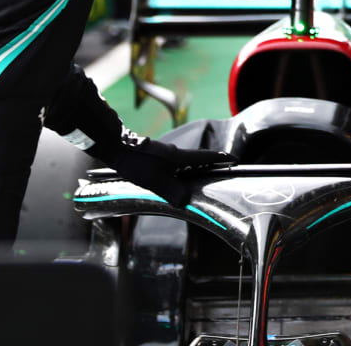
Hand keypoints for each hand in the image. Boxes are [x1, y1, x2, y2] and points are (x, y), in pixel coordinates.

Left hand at [95, 132, 234, 207]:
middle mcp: (175, 152)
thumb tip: (186, 203)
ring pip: (183, 162)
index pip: (207, 156)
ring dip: (191, 170)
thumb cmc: (137, 163)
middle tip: (217, 174)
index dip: (221, 159)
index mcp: (180, 157)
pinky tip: (169, 179)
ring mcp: (164, 152)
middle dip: (208, 166)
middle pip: (197, 159)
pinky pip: (172, 164)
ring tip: (194, 182)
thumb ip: (173, 192)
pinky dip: (178, 171)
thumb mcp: (155, 181)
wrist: (116, 146)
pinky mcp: (154, 154)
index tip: (234, 160)